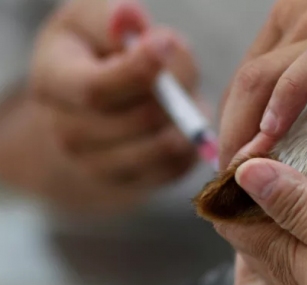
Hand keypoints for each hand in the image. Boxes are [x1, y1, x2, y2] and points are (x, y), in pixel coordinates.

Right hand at [29, 0, 201, 192]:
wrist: (89, 104)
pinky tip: (179, 119)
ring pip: (166, 145)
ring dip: (187, 115)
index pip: (96, 89)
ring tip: (179, 92)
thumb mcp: (90, 21)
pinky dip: (191, 139)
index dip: (139, 70)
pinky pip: (179, 164)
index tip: (167, 42)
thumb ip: (109, 17)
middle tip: (178, 62)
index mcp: (53, 84)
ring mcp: (99, 166)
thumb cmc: (94, 51)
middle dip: (176, 87)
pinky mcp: (133, 182)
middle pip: (142, 118)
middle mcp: (69, 134)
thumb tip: (130, 20)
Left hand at [213, 158, 306, 284]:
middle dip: (249, 201)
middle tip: (278, 169)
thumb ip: (301, 207)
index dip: (234, 178)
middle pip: (240, 239)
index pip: (228, 214)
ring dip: (263, 234)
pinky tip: (302, 263)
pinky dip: (281, 270)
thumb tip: (248, 171)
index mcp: (282, 260)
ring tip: (286, 212)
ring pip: (257, 268)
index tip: (260, 148)